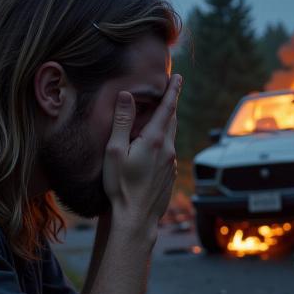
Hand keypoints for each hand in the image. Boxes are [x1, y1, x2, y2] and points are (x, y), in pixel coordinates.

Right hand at [103, 74, 181, 233]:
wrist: (137, 218)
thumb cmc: (121, 185)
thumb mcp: (114, 151)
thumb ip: (122, 122)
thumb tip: (127, 95)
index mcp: (154, 140)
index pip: (167, 108)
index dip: (173, 90)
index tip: (178, 76)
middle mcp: (168, 150)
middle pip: (172, 120)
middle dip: (170, 105)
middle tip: (170, 91)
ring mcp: (172, 164)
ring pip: (171, 137)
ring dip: (167, 124)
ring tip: (160, 116)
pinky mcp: (170, 175)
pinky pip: (169, 152)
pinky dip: (164, 142)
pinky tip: (154, 147)